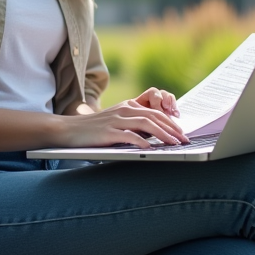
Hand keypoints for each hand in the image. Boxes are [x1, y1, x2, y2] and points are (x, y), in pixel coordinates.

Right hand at [58, 92, 186, 148]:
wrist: (69, 130)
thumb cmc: (95, 129)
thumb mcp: (117, 122)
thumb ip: (134, 125)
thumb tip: (155, 136)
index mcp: (128, 106)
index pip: (155, 112)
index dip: (171, 123)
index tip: (182, 134)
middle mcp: (124, 110)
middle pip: (154, 116)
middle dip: (172, 129)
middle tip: (184, 140)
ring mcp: (116, 120)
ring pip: (145, 124)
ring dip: (162, 134)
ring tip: (173, 144)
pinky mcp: (108, 132)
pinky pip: (128, 135)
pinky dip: (141, 141)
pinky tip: (150, 149)